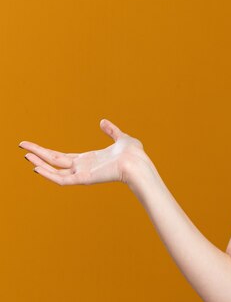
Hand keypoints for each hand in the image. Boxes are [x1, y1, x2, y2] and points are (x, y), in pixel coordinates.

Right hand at [19, 119, 146, 185]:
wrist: (138, 163)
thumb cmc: (134, 154)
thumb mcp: (121, 138)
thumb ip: (111, 131)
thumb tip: (103, 122)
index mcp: (89, 159)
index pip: (63, 157)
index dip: (47, 152)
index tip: (33, 146)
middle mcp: (83, 167)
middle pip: (54, 161)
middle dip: (37, 153)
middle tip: (21, 145)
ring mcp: (82, 174)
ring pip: (55, 170)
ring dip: (39, 162)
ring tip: (25, 153)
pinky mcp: (84, 179)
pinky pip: (61, 179)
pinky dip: (48, 174)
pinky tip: (36, 166)